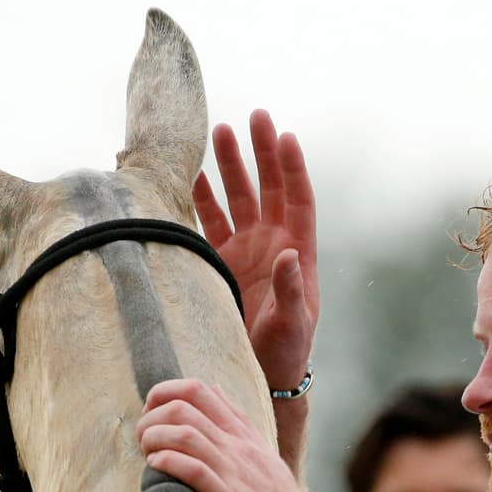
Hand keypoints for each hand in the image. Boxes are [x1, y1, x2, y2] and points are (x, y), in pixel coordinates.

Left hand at [138, 379, 345, 491]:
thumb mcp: (262, 455)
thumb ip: (237, 423)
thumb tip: (214, 391)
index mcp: (244, 434)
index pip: (200, 389)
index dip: (166, 393)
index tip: (151, 414)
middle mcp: (238, 446)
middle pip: (186, 404)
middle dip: (153, 414)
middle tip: (143, 437)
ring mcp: (235, 471)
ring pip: (185, 433)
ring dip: (154, 437)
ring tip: (146, 453)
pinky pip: (193, 469)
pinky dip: (167, 463)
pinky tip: (156, 469)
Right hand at [194, 110, 317, 393]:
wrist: (264, 375)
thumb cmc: (287, 353)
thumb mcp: (292, 324)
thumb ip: (290, 289)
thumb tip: (288, 253)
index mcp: (297, 253)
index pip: (298, 200)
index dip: (292, 169)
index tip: (286, 136)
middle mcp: (273, 244)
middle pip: (268, 188)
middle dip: (262, 152)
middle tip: (255, 116)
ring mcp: (247, 250)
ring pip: (238, 198)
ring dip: (231, 166)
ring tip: (221, 130)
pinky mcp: (223, 263)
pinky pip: (212, 222)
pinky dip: (203, 198)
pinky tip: (193, 175)